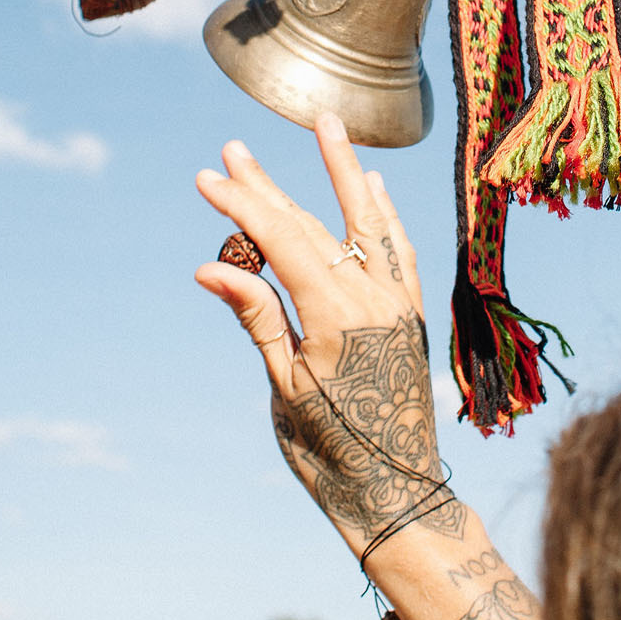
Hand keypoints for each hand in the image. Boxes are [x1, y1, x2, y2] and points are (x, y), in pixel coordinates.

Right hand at [194, 112, 467, 557]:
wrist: (399, 494)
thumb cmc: (332, 452)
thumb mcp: (284, 387)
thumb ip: (257, 318)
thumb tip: (211, 268)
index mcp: (337, 314)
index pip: (282, 241)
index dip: (242, 206)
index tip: (208, 179)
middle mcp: (375, 298)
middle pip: (316, 224)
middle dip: (269, 185)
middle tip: (232, 146)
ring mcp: (399, 304)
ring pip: (368, 223)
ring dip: (344, 172)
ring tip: (327, 125)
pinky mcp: (412, 316)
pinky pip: (399, 251)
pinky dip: (384, 216)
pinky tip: (373, 186)